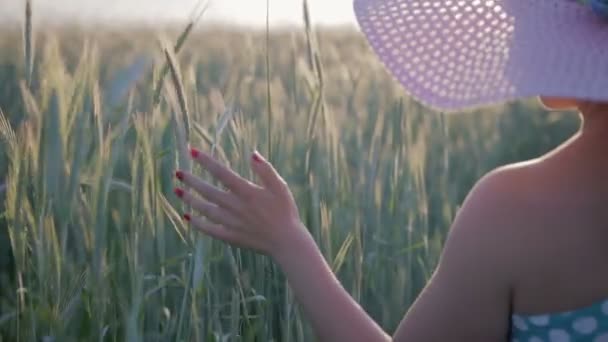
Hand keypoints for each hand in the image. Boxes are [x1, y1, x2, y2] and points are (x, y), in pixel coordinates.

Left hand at [174, 147, 303, 256]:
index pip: (221, 172)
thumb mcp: (280, 186)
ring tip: (177, 191)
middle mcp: (235, 206)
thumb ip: (265, 169)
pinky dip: (197, 223)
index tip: (192, 151)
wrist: (286, 241)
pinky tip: (187, 217)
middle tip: (178, 172)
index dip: (206, 161)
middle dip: (191, 180)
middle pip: (207, 190)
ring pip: (204, 209)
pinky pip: (209, 229)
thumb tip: (252, 153)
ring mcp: (231, 222)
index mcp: (246, 191)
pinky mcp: (230, 236)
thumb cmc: (285, 211)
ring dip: (189, 199)